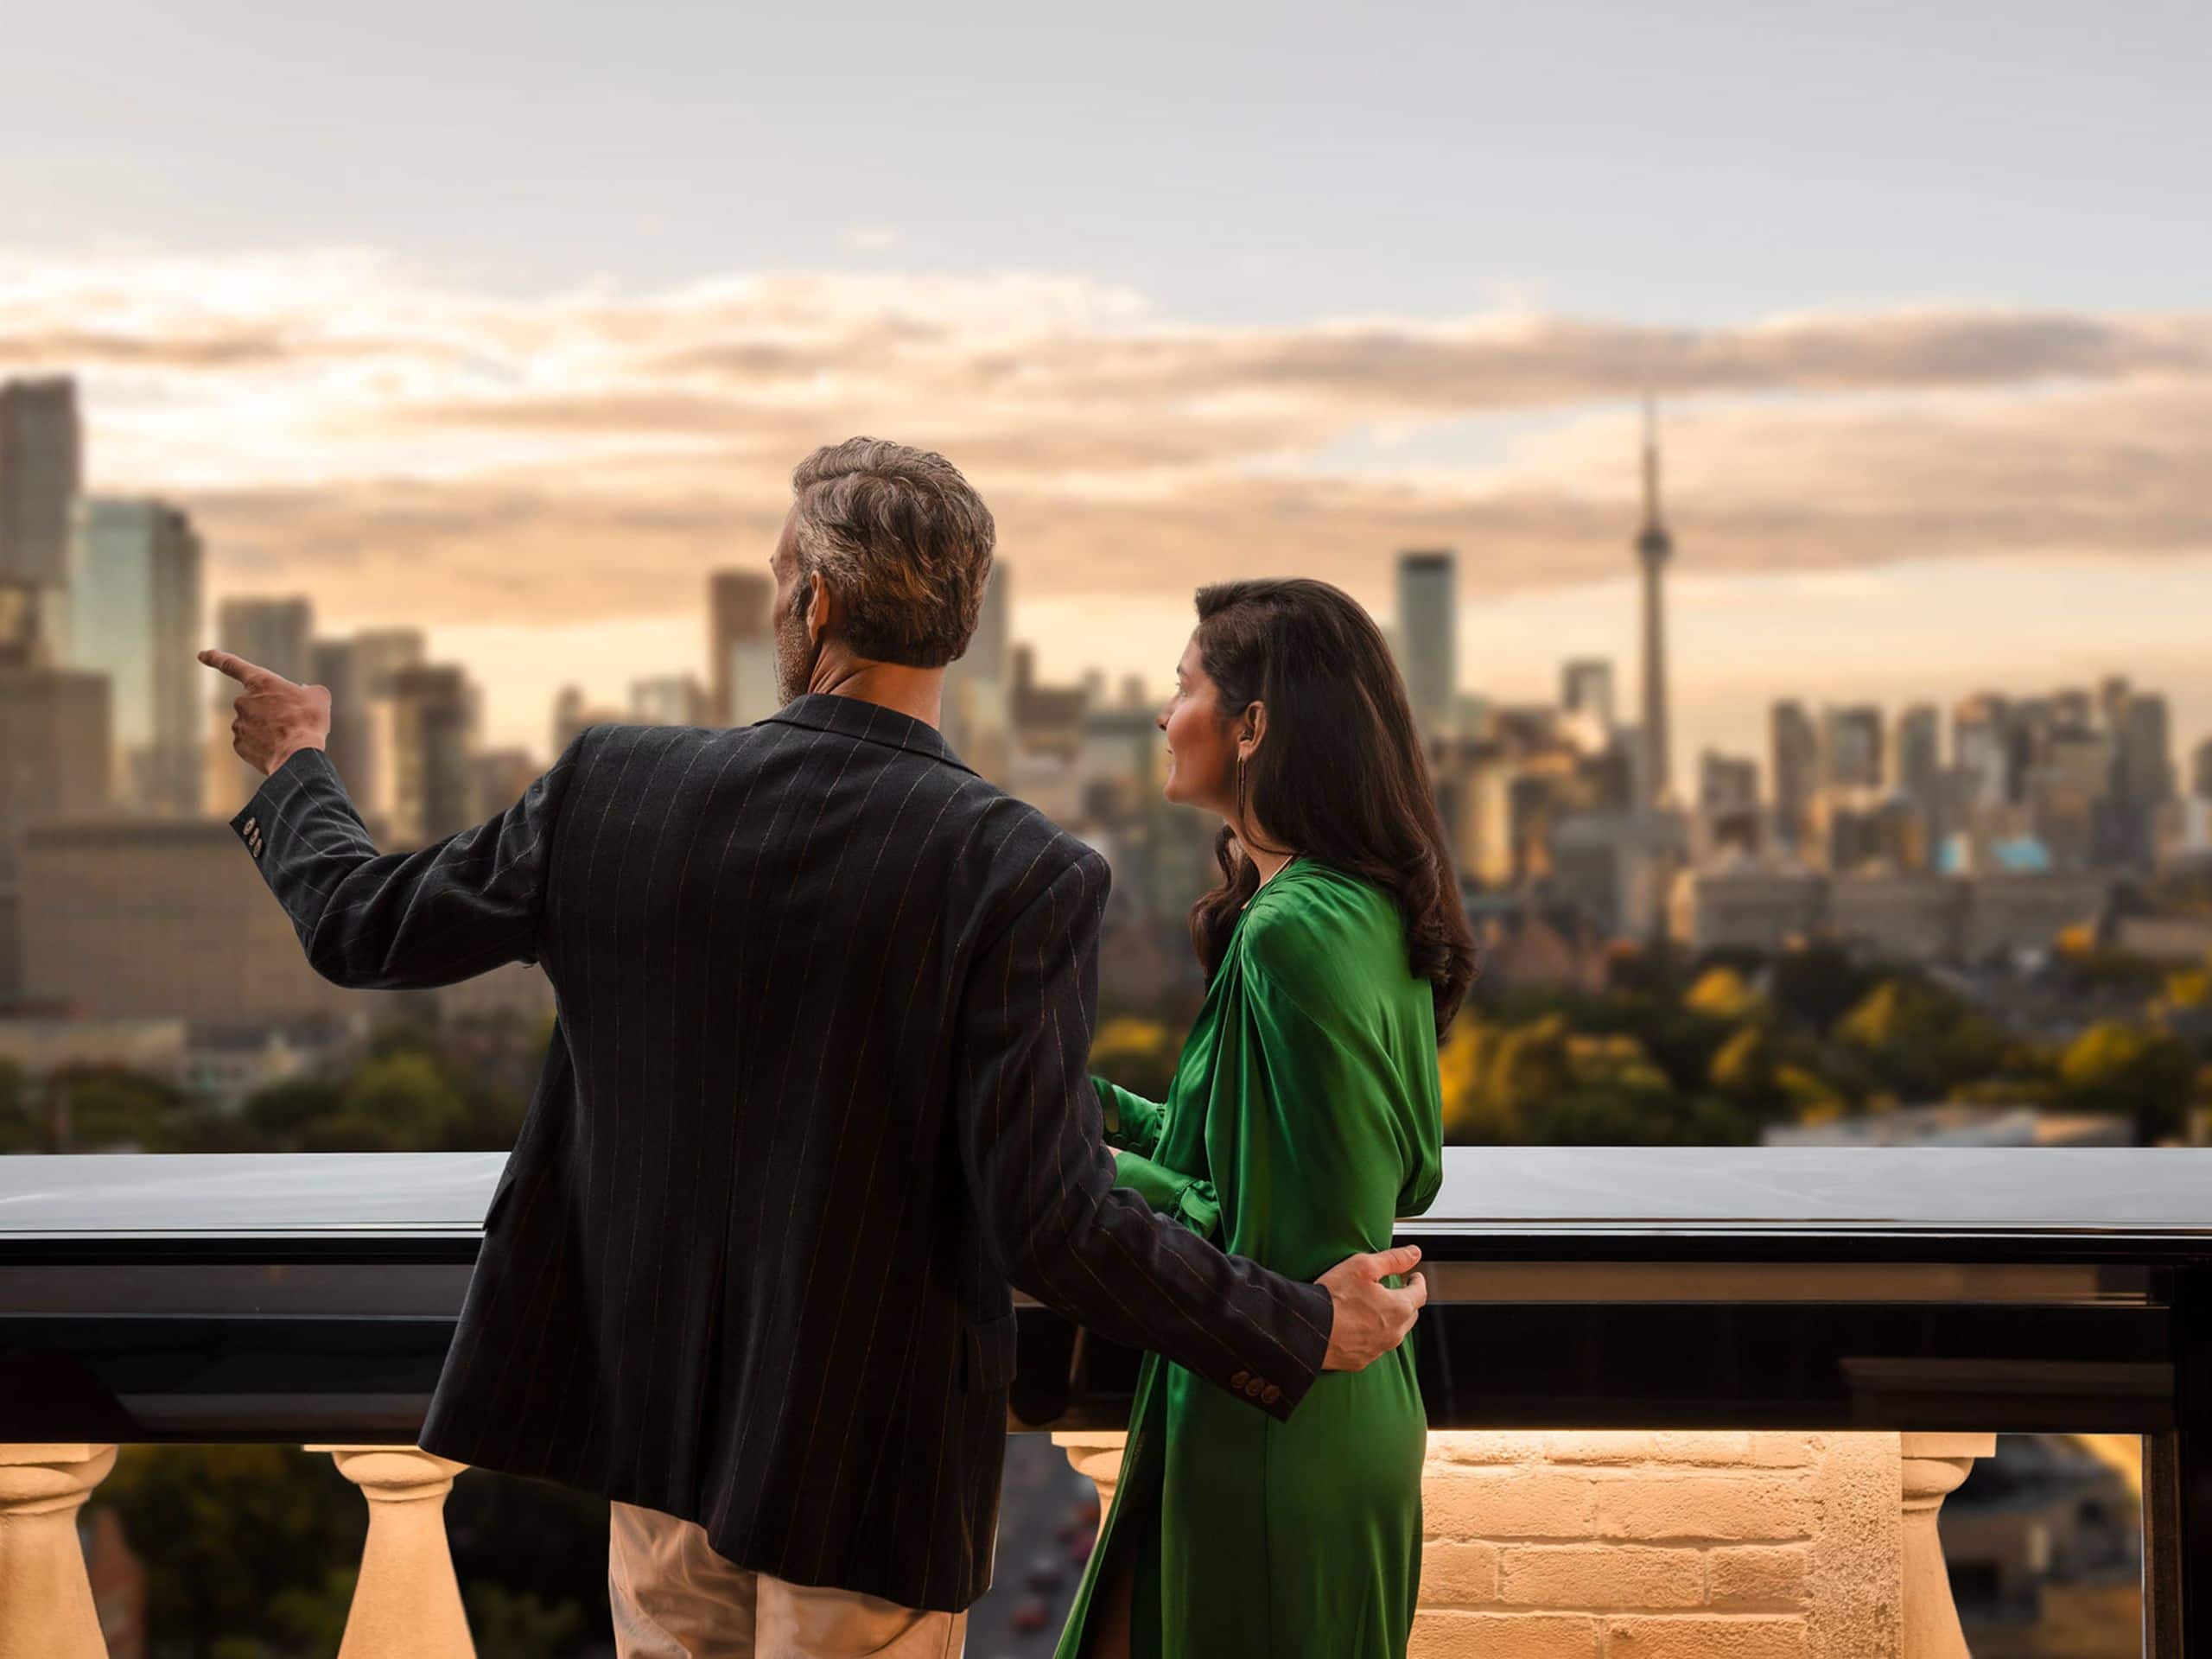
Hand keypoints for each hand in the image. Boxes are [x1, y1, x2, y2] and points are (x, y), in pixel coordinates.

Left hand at [200, 649, 331, 776]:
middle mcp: (243, 701)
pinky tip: (278, 750)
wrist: (299, 756)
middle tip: (291, 722)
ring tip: (288, 739)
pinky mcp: (239, 744)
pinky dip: (263, 745)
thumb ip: (307, 690)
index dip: (216, 657)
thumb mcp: (318, 697)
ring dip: (267, 729)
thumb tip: (303, 691)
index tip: (202, 655)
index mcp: (260, 682)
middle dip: (269, 711)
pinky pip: (250, 742)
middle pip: (254, 703)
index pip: (232, 665)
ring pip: (252, 724)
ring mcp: (239, 724)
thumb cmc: (309, 722)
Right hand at [1317, 1244, 1426, 1371]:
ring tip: (1376, 1307)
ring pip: (1393, 1332)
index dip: (1418, 1282)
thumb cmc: (1334, 1297)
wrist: (1309, 1330)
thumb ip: (1393, 1259)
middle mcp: (1394, 1333)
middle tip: (1397, 1290)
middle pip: (1410, 1315)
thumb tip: (1414, 1253)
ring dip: (1390, 1319)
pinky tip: (1359, 1326)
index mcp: (1399, 1309)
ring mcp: (1378, 1350)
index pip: (1420, 1293)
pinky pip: (1374, 1346)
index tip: (1414, 1276)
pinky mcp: (1361, 1361)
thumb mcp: (1363, 1266)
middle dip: (1407, 1301)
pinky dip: (1372, 1335)